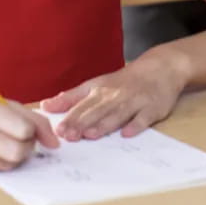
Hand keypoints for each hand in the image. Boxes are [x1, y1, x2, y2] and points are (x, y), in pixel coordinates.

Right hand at [0, 91, 58, 173]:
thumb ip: (28, 116)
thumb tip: (55, 142)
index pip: (24, 130)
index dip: (34, 131)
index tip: (30, 128)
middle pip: (19, 152)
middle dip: (28, 146)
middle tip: (21, 138)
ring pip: (10, 164)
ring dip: (14, 155)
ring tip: (3, 141)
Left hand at [40, 52, 186, 141]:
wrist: (160, 68)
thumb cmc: (124, 81)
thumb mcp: (97, 83)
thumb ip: (72, 97)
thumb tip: (45, 106)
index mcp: (101, 89)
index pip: (84, 104)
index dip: (71, 116)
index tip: (58, 129)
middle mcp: (117, 94)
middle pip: (98, 110)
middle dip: (83, 122)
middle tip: (69, 136)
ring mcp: (136, 101)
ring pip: (118, 113)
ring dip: (105, 124)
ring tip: (91, 135)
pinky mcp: (153, 108)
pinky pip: (144, 117)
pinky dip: (136, 125)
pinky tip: (127, 133)